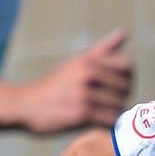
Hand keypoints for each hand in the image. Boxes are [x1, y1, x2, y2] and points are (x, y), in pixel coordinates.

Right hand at [18, 30, 132, 134]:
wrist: (25, 104)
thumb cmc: (55, 84)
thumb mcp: (77, 62)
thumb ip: (103, 49)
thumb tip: (125, 32)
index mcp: (88, 60)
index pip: (127, 65)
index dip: (128, 77)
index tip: (119, 86)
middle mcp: (87, 74)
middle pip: (126, 87)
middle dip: (122, 96)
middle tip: (110, 103)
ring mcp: (84, 94)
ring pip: (119, 105)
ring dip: (115, 112)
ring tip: (104, 113)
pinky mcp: (81, 114)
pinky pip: (110, 119)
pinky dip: (109, 123)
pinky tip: (100, 123)